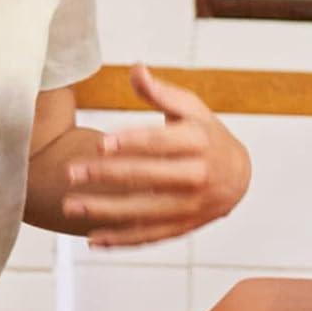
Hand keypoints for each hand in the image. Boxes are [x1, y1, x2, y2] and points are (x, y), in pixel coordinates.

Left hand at [67, 64, 251, 246]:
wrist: (240, 175)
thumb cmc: (208, 136)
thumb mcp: (192, 110)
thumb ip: (161, 93)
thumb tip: (136, 69)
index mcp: (199, 141)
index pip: (161, 142)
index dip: (131, 142)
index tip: (101, 142)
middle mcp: (198, 175)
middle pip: (148, 176)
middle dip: (107, 175)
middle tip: (71, 173)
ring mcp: (191, 205)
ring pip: (145, 211)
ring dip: (106, 211)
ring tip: (71, 206)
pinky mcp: (184, 227)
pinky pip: (150, 236)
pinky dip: (122, 240)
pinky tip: (94, 239)